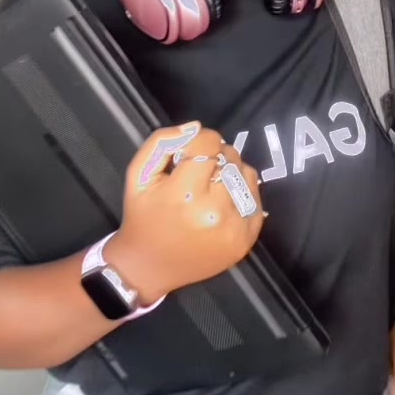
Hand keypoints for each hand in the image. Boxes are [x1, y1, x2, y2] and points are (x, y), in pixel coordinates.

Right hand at [107, 123, 264, 304]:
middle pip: (229, 157)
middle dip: (214, 156)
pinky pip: (256, 198)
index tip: (188, 152)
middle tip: (197, 171)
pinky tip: (223, 200)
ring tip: (211, 185)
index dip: (199, 141)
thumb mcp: (138, 175)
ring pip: (246, 174)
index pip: (209, 144)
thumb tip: (196, 127)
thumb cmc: (143, 217)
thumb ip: (162, 142)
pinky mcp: (247, 239)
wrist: (149, 266)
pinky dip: (242, 192)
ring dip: (230, 171)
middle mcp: (214, 212)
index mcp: (184, 194)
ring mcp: (234, 228)